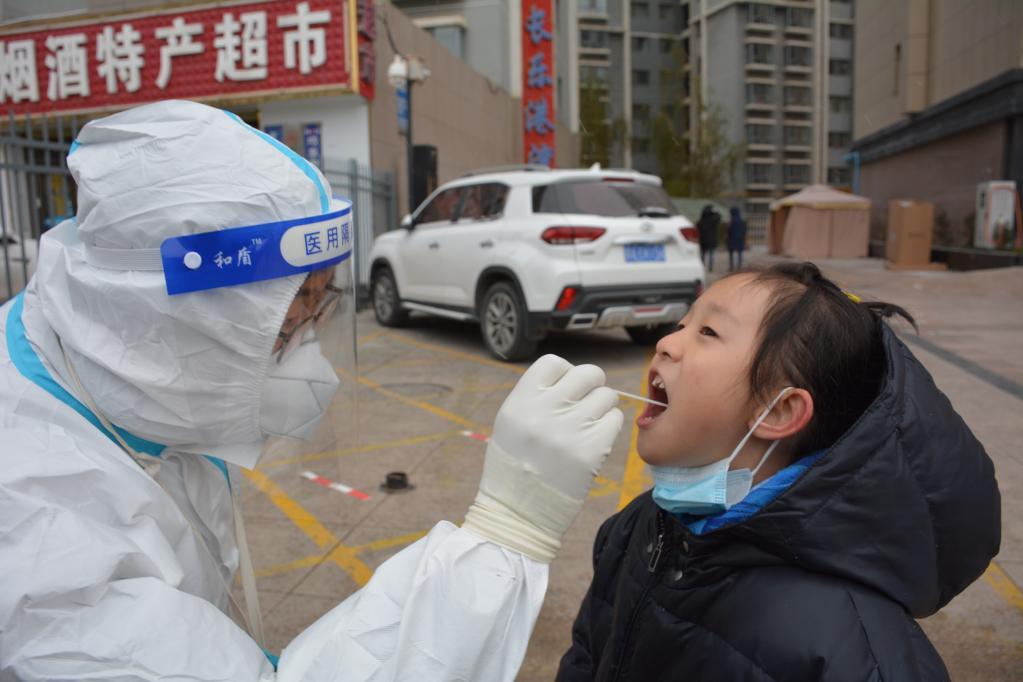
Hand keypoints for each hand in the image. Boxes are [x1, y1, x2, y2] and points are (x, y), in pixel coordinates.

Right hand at [462, 355, 623, 562]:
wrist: (518, 512)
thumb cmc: (516, 464)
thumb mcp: (511, 421)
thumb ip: (538, 395)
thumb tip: (573, 376)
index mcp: (521, 401)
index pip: (555, 363)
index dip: (564, 374)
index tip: (564, 392)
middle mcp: (545, 411)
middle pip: (587, 373)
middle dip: (591, 386)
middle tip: (585, 404)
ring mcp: (570, 430)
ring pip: (607, 395)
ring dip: (602, 408)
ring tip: (588, 426)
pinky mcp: (591, 451)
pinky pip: (615, 419)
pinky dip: (609, 426)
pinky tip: (595, 439)